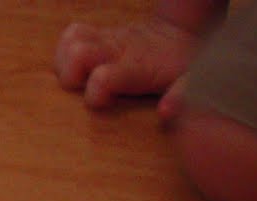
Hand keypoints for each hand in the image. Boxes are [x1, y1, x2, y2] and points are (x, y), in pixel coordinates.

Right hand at [53, 19, 203, 108]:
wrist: (181, 33)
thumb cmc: (181, 65)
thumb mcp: (190, 81)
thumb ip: (181, 95)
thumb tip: (165, 112)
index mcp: (135, 68)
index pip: (102, 78)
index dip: (94, 95)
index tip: (104, 103)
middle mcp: (116, 50)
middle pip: (77, 53)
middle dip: (71, 76)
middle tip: (83, 88)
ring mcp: (105, 40)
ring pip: (70, 41)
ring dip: (65, 63)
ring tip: (77, 77)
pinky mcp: (98, 35)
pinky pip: (70, 36)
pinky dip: (65, 52)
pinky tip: (76, 66)